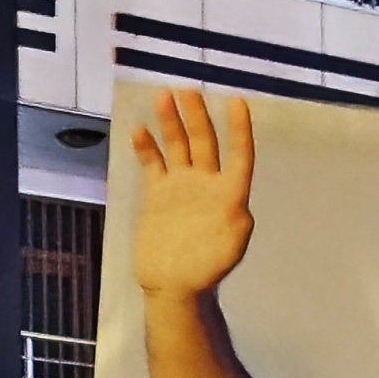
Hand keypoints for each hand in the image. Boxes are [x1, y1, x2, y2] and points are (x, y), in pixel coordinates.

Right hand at [130, 87, 255, 300]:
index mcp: (229, 193)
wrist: (174, 286)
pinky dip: (147, 148)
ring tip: (163, 97)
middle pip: (204, 142)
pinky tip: (139, 130)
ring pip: (178, 147)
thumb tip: (236, 201)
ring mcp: (181, 187)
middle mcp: (206, 184)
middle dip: (196, 116)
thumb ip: (236, 219)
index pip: (238, 154)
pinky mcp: (158, 194)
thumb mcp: (230, 246)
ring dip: (171, 122)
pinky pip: (153, 165)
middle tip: (187, 91)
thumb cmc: (206, 268)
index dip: (239, 129)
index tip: (236, 102)